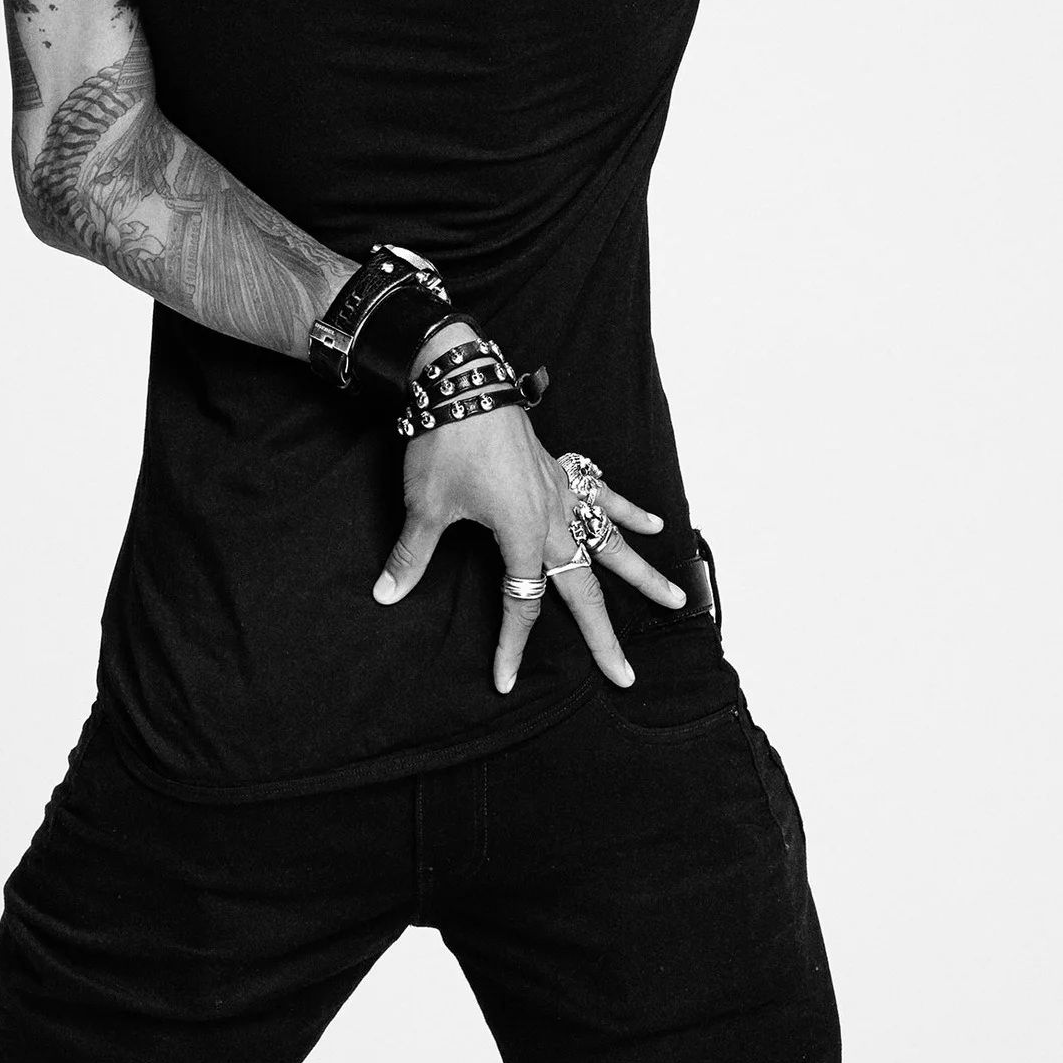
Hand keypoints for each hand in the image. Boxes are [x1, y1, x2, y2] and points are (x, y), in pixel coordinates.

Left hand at [372, 401, 682, 693]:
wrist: (462, 381)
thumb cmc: (445, 442)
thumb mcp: (425, 506)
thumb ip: (413, 555)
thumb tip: (386, 594)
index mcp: (521, 534)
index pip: (521, 604)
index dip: (512, 645)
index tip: (505, 680)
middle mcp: (551, 519)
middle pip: (584, 588)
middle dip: (603, 635)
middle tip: (625, 675)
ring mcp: (561, 493)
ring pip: (609, 544)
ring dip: (641, 574)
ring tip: (676, 599)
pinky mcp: (560, 471)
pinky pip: (602, 495)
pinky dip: (627, 512)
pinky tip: (654, 526)